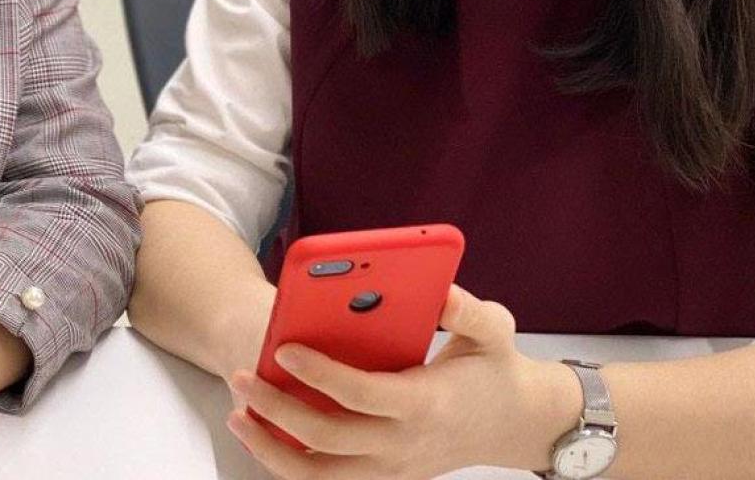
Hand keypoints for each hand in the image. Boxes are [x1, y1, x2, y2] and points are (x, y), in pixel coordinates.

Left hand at [224, 285, 578, 478]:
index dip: (319, 374)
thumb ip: (469, 310)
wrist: (516, 423)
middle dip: (278, 410)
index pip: (362, 395)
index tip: (284, 349)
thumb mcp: (496, 332)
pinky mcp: (384, 477)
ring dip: (273, 449)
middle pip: (329, 439)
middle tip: (240, 377)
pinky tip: (262, 437)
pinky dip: (289, 465)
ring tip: (238, 415)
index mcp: (427, 403)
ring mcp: (393, 467)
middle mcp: (406, 443)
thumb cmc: (497, 370)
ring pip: (320, 476)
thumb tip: (438, 292)